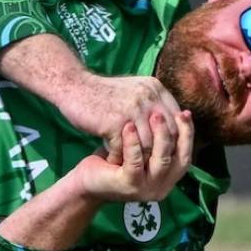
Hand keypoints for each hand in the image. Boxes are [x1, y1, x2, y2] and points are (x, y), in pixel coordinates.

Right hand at [56, 73, 182, 158]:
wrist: (74, 86)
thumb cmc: (102, 93)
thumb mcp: (134, 90)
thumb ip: (152, 104)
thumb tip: (168, 128)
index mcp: (155, 88)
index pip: (175, 119)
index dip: (173, 138)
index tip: (163, 152)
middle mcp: (148, 97)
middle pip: (165, 134)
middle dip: (157, 151)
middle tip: (149, 165)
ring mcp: (133, 109)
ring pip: (147, 145)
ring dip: (137, 158)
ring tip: (129, 165)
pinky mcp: (116, 122)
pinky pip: (124, 148)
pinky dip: (118, 157)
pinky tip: (111, 159)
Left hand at [74, 110, 194, 202]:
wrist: (84, 180)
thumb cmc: (111, 161)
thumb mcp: (138, 148)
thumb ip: (154, 136)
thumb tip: (172, 108)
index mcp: (167, 179)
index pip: (185, 155)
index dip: (188, 134)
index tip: (185, 113)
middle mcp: (161, 187)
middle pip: (180, 159)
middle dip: (179, 133)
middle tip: (174, 111)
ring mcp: (146, 189)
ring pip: (161, 160)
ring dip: (160, 136)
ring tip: (154, 114)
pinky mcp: (128, 185)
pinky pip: (135, 162)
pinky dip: (134, 143)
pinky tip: (130, 125)